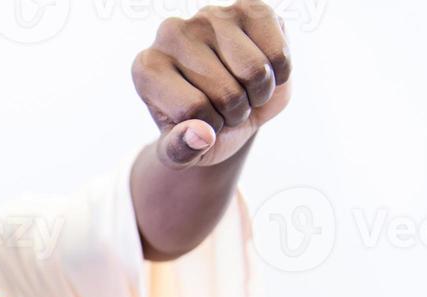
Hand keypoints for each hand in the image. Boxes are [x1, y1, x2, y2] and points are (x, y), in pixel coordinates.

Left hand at [132, 1, 291, 168]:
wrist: (230, 109)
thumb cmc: (198, 129)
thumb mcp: (181, 152)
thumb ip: (180, 151)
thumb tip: (201, 135)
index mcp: (147, 68)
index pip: (192, 109)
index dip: (210, 127)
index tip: (202, 122)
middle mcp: (171, 33)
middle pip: (226, 93)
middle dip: (236, 113)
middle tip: (226, 106)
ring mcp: (210, 16)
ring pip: (254, 71)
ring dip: (258, 93)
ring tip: (243, 89)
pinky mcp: (249, 8)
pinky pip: (278, 53)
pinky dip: (279, 74)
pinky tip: (263, 69)